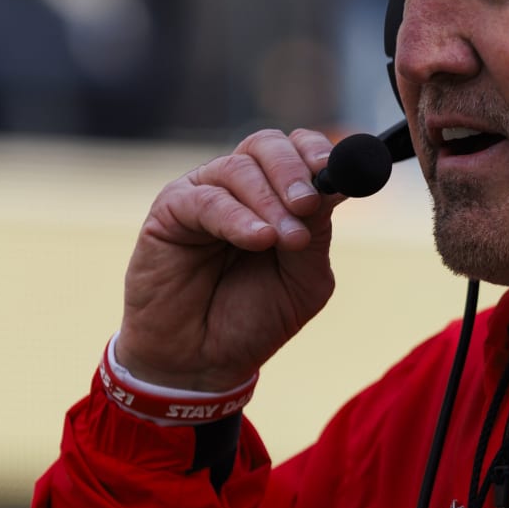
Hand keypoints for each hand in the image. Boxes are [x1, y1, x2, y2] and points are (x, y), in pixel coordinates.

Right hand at [117, 129, 341, 389]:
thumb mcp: (303, 279)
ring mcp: (204, 194)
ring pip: (239, 167)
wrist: (201, 361)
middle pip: (268, 145)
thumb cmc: (253, 318)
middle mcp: (240, 187)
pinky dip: (238, 217)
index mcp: (277, 196)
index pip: (299, 149)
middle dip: (295, 170)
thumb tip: (330, 189)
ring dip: (270, 201)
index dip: (319, 153)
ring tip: (286, 240)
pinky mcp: (170, 211)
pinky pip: (206, 199)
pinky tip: (257, 240)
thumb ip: (317, 234)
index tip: (338, 172)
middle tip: (309, 204)